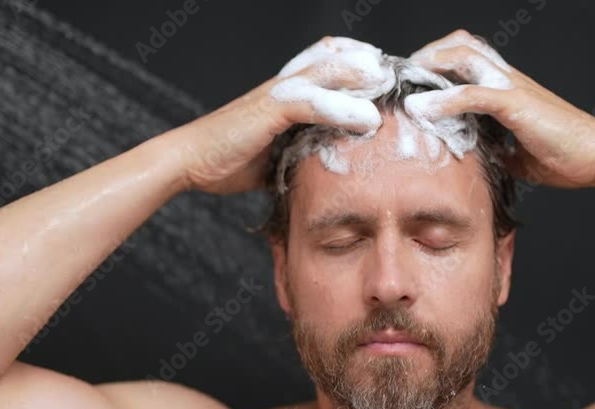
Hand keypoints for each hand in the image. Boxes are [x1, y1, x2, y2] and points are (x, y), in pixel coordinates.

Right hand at [171, 36, 393, 194]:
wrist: (191, 162)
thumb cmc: (230, 159)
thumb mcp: (278, 154)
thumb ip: (304, 151)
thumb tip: (329, 169)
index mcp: (289, 89)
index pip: (331, 59)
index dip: (362, 63)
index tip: (391, 80)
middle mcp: (286, 83)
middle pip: (336, 54)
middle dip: (371, 62)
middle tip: (403, 77)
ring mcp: (278, 92)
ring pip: (329, 71)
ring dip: (365, 77)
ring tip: (394, 88)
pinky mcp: (270, 108)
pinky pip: (313, 102)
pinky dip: (343, 108)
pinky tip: (368, 119)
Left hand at [404, 29, 594, 188]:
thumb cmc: (566, 156)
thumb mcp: (520, 154)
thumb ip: (497, 149)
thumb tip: (479, 158)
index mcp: (509, 88)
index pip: (469, 58)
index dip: (440, 61)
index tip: (416, 80)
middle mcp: (509, 79)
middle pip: (461, 45)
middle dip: (427, 55)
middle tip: (404, 75)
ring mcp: (512, 87)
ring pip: (464, 57)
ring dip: (430, 66)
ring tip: (407, 82)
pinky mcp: (515, 104)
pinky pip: (472, 95)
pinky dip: (443, 100)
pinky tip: (423, 110)